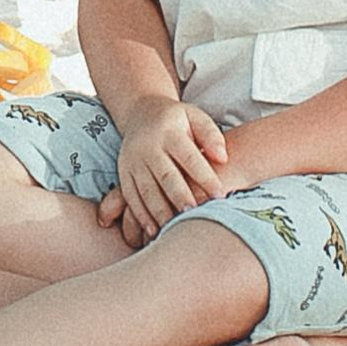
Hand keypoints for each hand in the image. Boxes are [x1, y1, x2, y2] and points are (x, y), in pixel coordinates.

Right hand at [101, 98, 227, 244]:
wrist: (141, 113)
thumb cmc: (176, 121)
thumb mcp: (195, 117)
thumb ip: (211, 135)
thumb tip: (223, 157)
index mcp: (169, 132)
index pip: (190, 157)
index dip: (205, 177)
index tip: (221, 195)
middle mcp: (148, 147)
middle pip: (166, 175)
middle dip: (180, 196)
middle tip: (194, 215)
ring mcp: (133, 161)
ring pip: (147, 190)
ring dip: (160, 211)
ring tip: (174, 228)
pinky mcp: (123, 173)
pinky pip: (131, 197)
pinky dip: (142, 215)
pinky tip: (154, 231)